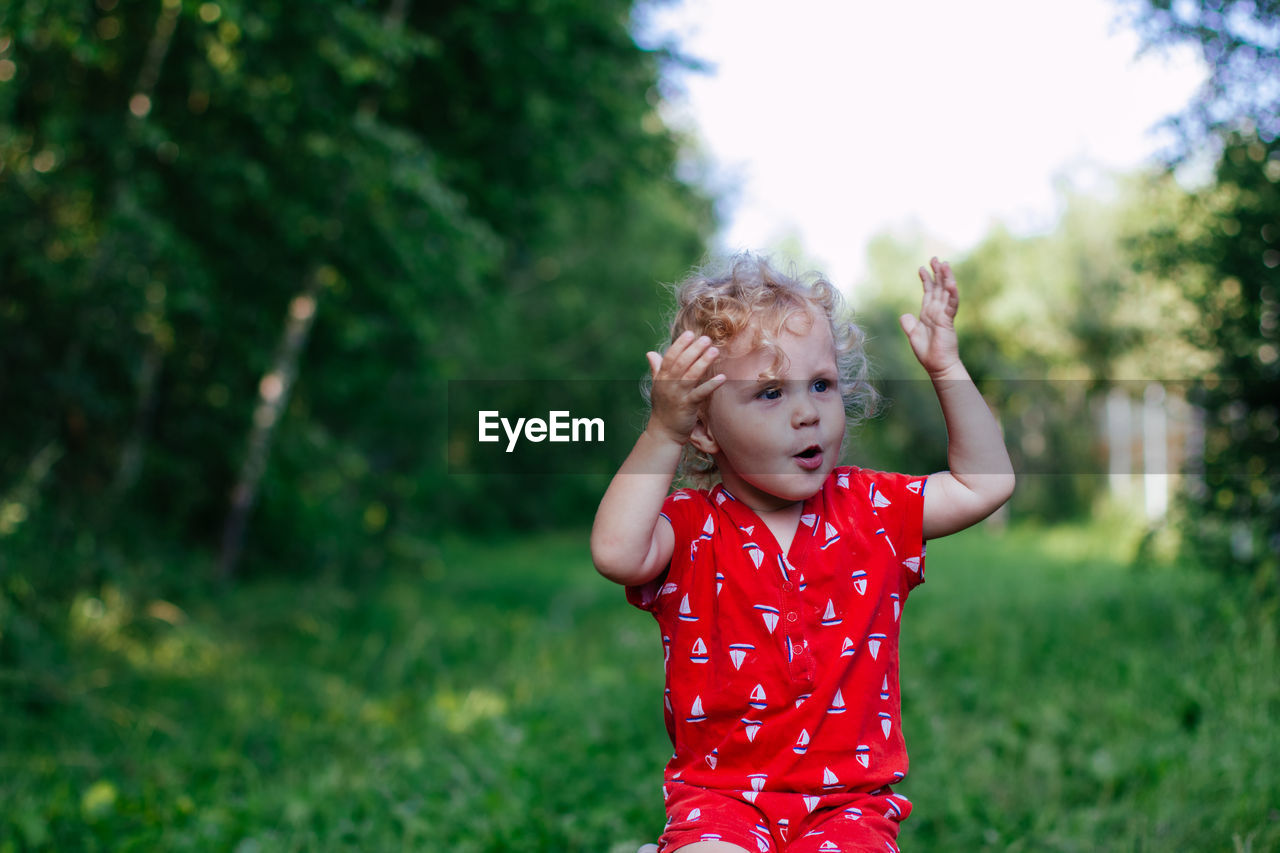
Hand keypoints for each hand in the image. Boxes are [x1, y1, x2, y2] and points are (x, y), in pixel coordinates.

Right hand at [645, 331, 724, 445]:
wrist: (663, 433)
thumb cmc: (663, 408)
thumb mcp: (657, 387)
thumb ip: (656, 369)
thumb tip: (650, 353)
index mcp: (661, 378)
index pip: (670, 357)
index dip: (680, 345)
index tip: (690, 334)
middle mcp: (668, 385)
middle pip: (681, 363)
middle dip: (694, 349)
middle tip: (706, 339)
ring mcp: (678, 396)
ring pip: (691, 375)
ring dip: (703, 362)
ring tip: (714, 351)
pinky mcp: (687, 407)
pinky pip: (700, 394)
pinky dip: (711, 385)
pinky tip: (722, 378)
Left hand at [900, 257, 960, 377]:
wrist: (936, 365)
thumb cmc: (927, 352)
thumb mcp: (913, 334)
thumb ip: (908, 324)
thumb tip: (904, 315)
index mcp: (929, 313)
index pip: (929, 292)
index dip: (926, 279)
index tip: (921, 267)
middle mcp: (937, 311)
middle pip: (938, 288)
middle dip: (937, 273)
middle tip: (935, 258)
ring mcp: (944, 315)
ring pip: (946, 292)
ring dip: (946, 278)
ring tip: (944, 264)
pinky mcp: (948, 320)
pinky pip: (951, 304)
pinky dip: (952, 293)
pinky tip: (951, 282)